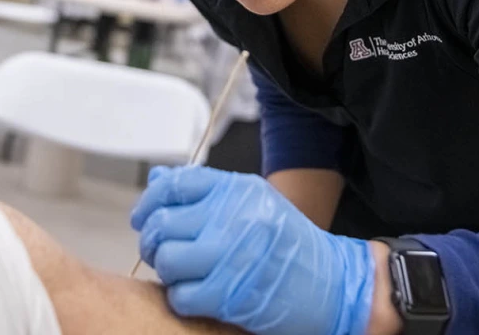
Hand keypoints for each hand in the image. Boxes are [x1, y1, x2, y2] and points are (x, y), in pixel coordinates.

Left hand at [131, 166, 374, 334]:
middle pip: (164, 224)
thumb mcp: (253, 203)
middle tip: (163, 250)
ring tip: (181, 272)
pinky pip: (181, 295)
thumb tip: (158, 180)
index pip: (174, 184)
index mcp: (237, 190)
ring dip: (167, 270)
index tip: (143, 217)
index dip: (149, 201)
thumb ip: (205, 192)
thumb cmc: (289, 243)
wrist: (335, 283)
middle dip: (154, 241)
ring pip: (167, 260)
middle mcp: (232, 217)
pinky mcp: (231, 294)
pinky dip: (181, 297)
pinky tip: (194, 293)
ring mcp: (231, 255)